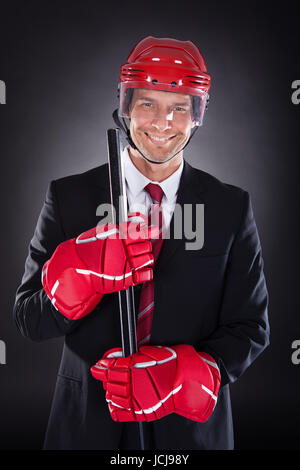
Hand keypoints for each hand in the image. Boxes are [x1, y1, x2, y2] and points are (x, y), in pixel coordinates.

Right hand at [42, 213, 157, 319]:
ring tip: (140, 258)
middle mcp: (124, 249)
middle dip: (145, 245)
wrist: (75, 269)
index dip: (150, 229)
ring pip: (148, 258)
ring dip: (147, 258)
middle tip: (140, 247)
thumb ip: (119, 227)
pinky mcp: (126, 278)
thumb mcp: (101, 232)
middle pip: (147, 244)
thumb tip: (136, 219)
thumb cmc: (86, 250)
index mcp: (118, 235)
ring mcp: (126, 264)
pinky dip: (147, 272)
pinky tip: (143, 271)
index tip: (156, 228)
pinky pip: (145, 274)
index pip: (140, 229)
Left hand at [90, 344, 219, 422]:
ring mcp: (138, 400)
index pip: (110, 368)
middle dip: (107, 377)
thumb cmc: (174, 363)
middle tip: (109, 373)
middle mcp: (135, 384)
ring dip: (110, 390)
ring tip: (114, 386)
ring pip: (112, 396)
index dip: (101, 367)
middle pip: (109, 382)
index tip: (98, 365)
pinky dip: (114, 407)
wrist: (190, 382)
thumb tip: (114, 356)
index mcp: (137, 368)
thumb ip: (132, 355)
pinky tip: (114, 402)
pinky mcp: (142, 412)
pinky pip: (120, 413)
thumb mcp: (152, 352)